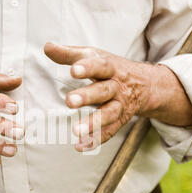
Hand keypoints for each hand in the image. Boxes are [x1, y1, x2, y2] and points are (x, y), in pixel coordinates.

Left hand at [44, 42, 191, 151]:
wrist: (144, 84)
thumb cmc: (110, 68)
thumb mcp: (93, 56)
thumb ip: (69, 54)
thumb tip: (47, 46)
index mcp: (110, 67)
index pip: (100, 65)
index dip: (87, 67)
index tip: (73, 70)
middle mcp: (117, 87)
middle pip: (104, 91)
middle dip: (88, 97)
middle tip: (69, 101)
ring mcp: (120, 105)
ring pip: (109, 114)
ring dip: (93, 123)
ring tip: (75, 130)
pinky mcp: (120, 121)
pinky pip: (109, 132)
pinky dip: (96, 140)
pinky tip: (80, 146)